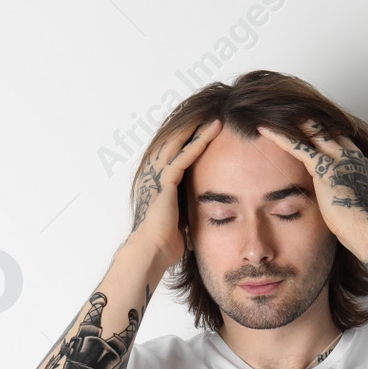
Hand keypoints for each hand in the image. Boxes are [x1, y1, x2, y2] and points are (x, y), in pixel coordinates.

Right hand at [126, 118, 222, 273]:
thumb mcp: (178, 223)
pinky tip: (212, 131)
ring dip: (197, 131)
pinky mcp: (166, 180)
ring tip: (215, 120)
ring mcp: (158, 175)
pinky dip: (199, 142)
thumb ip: (185, 213)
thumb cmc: (164, 244)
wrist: (151, 250)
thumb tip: (194, 218)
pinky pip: (185, 155)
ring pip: (179, 144)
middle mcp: (153, 174)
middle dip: (191, 130)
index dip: (188, 144)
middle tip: (211, 118)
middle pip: (173, 144)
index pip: (173, 157)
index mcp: (156, 184)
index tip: (204, 135)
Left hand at [256, 121, 367, 259]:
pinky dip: (279, 136)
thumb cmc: (359, 224)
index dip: (322, 130)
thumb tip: (335, 199)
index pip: (339, 136)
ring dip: (292, 122)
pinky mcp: (323, 167)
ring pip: (312, 131)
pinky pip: (297, 146)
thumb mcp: (352, 201)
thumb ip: (343, 191)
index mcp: (359, 161)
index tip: (307, 124)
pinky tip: (264, 130)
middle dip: (306, 120)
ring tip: (273, 113)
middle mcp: (350, 154)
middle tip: (287, 111)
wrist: (365, 228)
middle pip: (326, 127)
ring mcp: (337, 158)